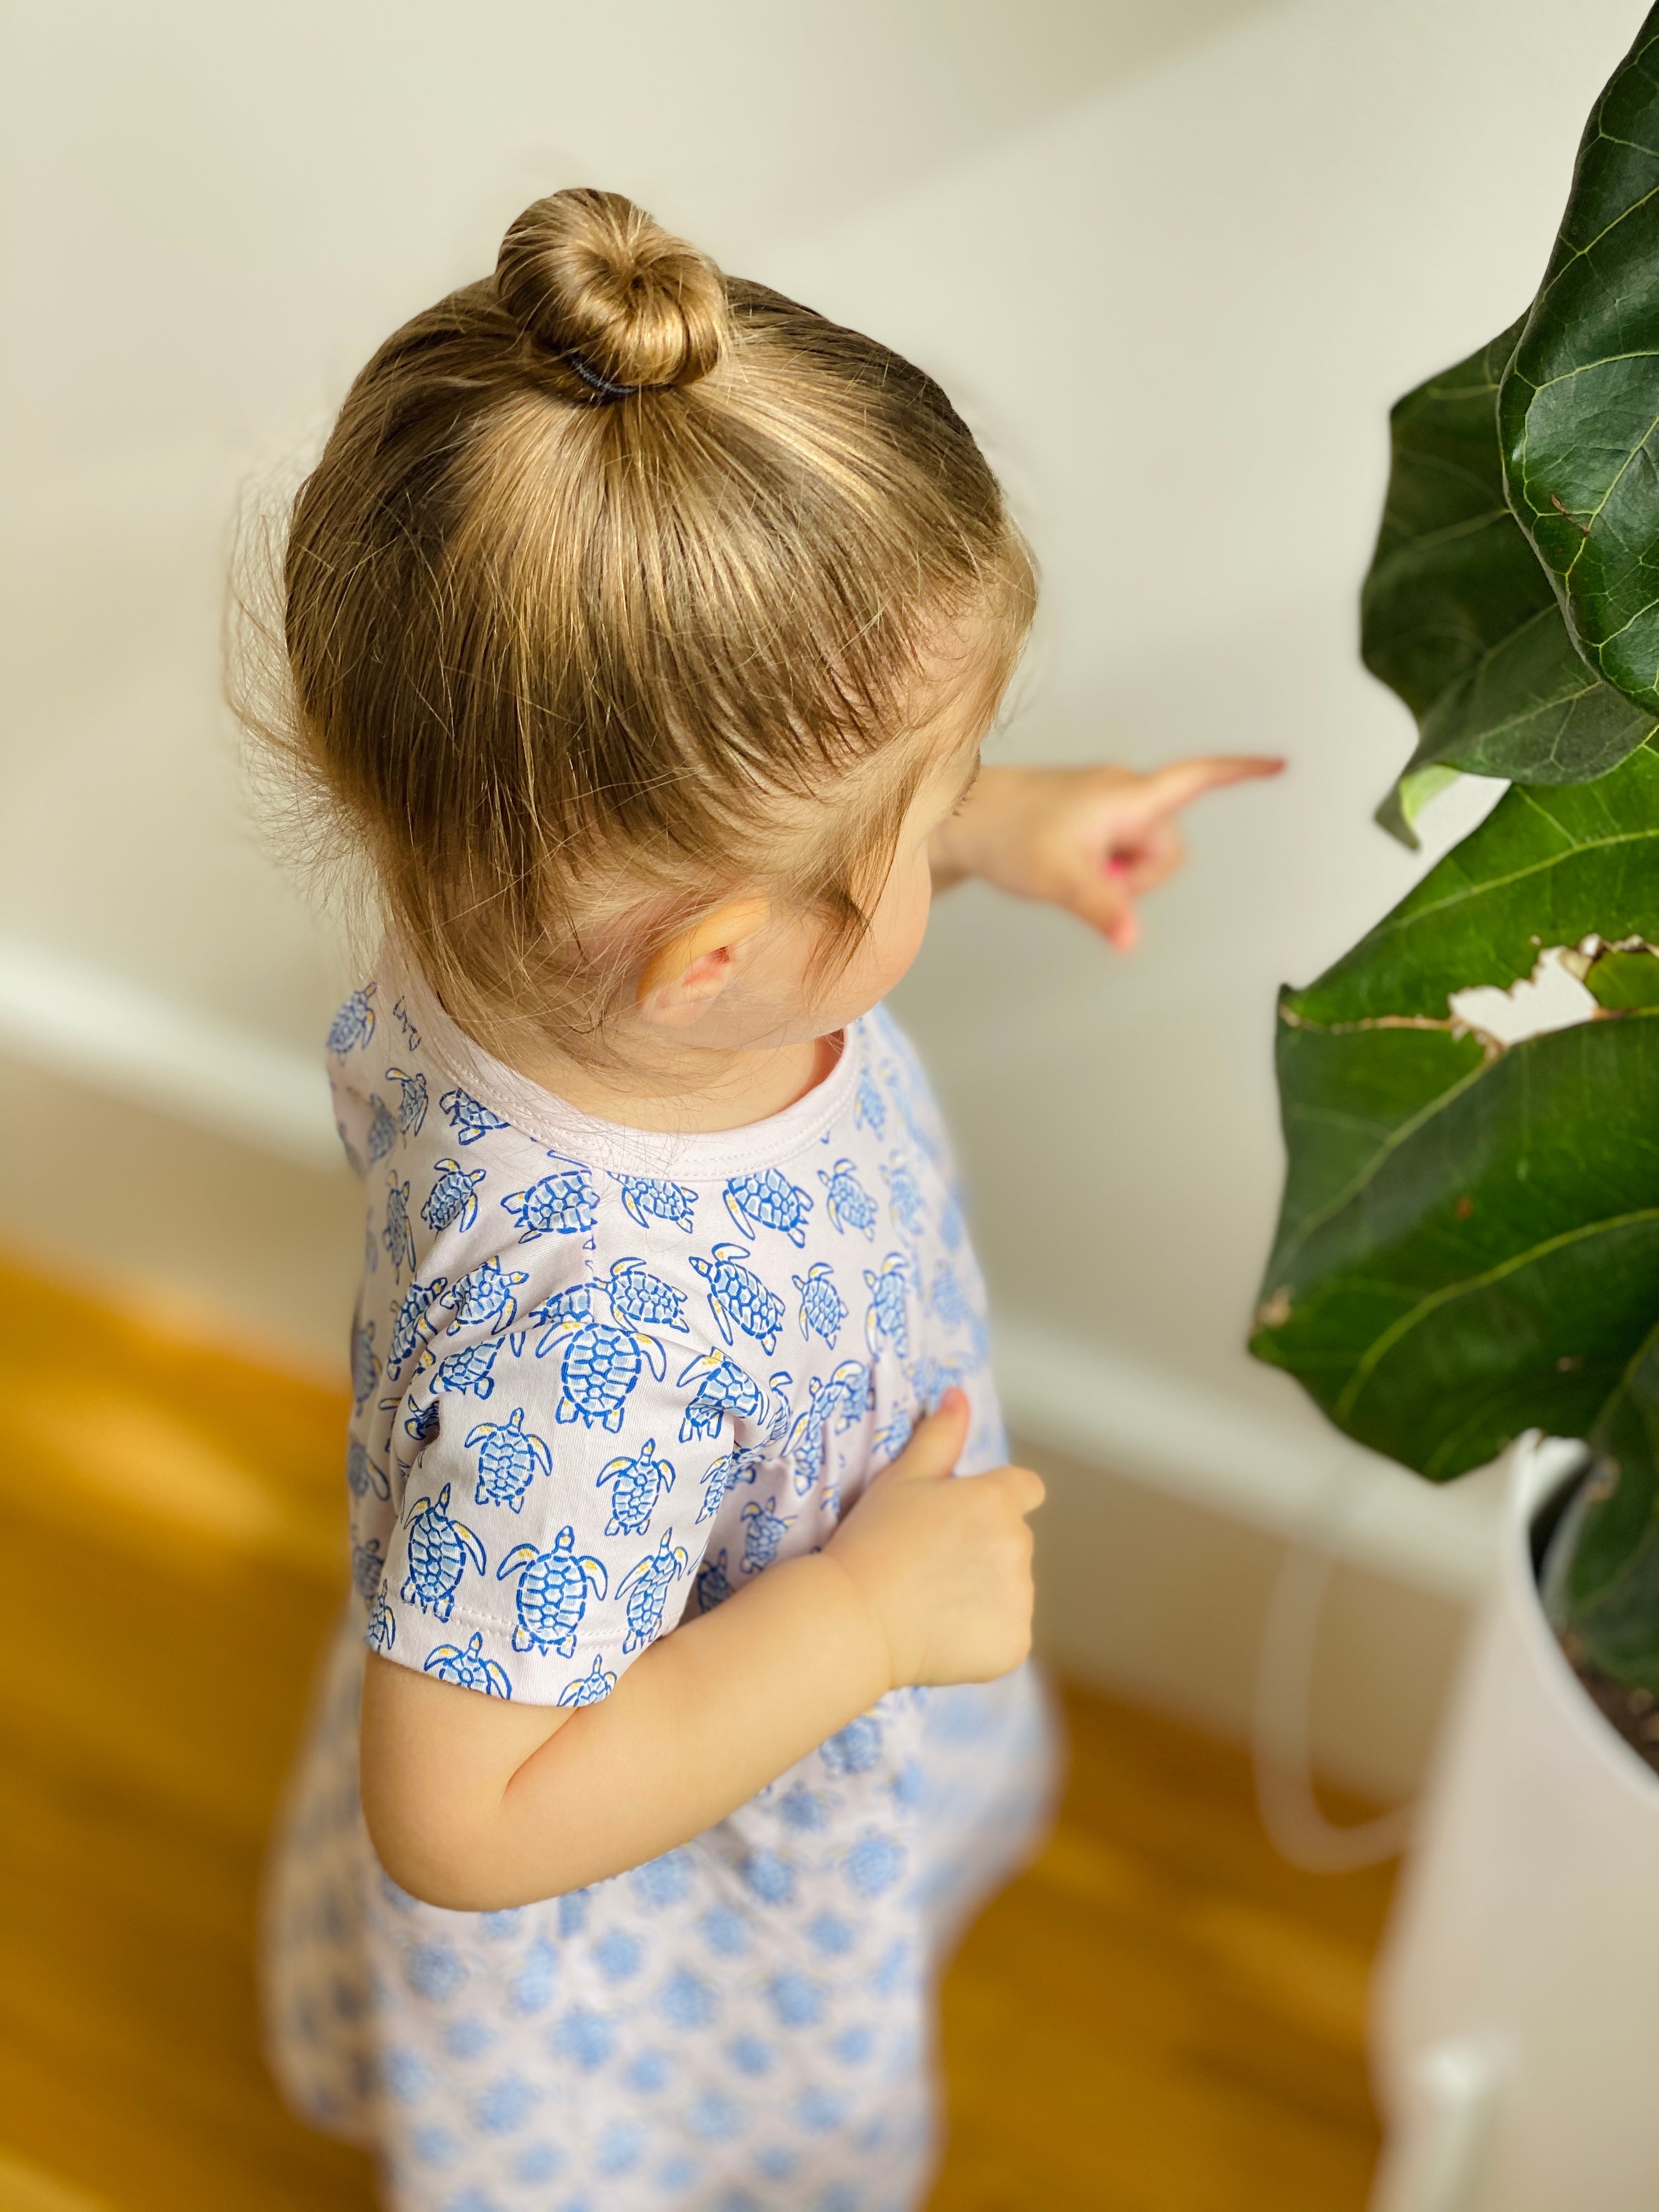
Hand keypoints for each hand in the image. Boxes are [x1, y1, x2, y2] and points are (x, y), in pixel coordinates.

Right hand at [824, 1390, 1043, 1689]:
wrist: (853, 1618)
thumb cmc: (870, 1540)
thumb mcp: (901, 1478)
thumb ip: (939, 1435)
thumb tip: (959, 1395)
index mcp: (995, 1499)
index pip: (1026, 1489)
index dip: (998, 1502)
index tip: (966, 1521)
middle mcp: (1017, 1544)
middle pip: (1013, 1540)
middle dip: (983, 1549)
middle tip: (929, 1564)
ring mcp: (1019, 1596)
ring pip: (1011, 1588)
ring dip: (984, 1592)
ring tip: (929, 1601)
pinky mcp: (1014, 1642)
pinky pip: (1006, 1633)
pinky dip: (982, 1635)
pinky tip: (940, 1633)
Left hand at [935, 757, 1283, 948]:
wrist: (960, 818)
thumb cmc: (1007, 835)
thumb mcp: (1058, 878)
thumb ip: (1101, 907)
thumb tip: (1131, 938)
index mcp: (1128, 796)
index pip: (1197, 778)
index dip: (1240, 772)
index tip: (1279, 765)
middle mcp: (1124, 792)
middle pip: (1169, 848)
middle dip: (1141, 876)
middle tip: (1090, 878)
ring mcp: (1107, 804)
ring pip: (1144, 854)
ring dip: (1119, 874)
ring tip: (1072, 869)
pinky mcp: (1091, 816)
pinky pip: (1120, 849)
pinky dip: (1106, 867)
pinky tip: (1072, 867)